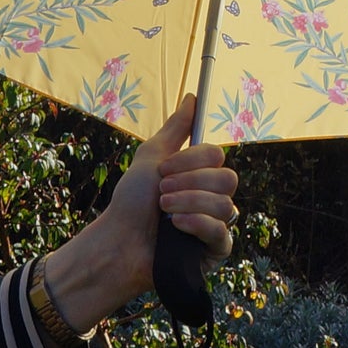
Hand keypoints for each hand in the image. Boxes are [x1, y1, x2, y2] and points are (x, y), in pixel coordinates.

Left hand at [40, 94, 237, 333]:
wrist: (119, 242)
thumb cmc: (132, 201)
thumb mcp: (152, 157)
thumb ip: (176, 128)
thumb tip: (192, 97)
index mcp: (201, 174)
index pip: (218, 155)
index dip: (192, 160)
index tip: (163, 169)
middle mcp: (213, 196)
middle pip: (227, 179)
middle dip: (190, 183)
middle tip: (162, 191)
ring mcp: (216, 224)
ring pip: (225, 205)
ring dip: (189, 202)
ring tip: (164, 210)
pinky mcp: (214, 250)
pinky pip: (222, 233)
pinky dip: (197, 224)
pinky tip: (176, 225)